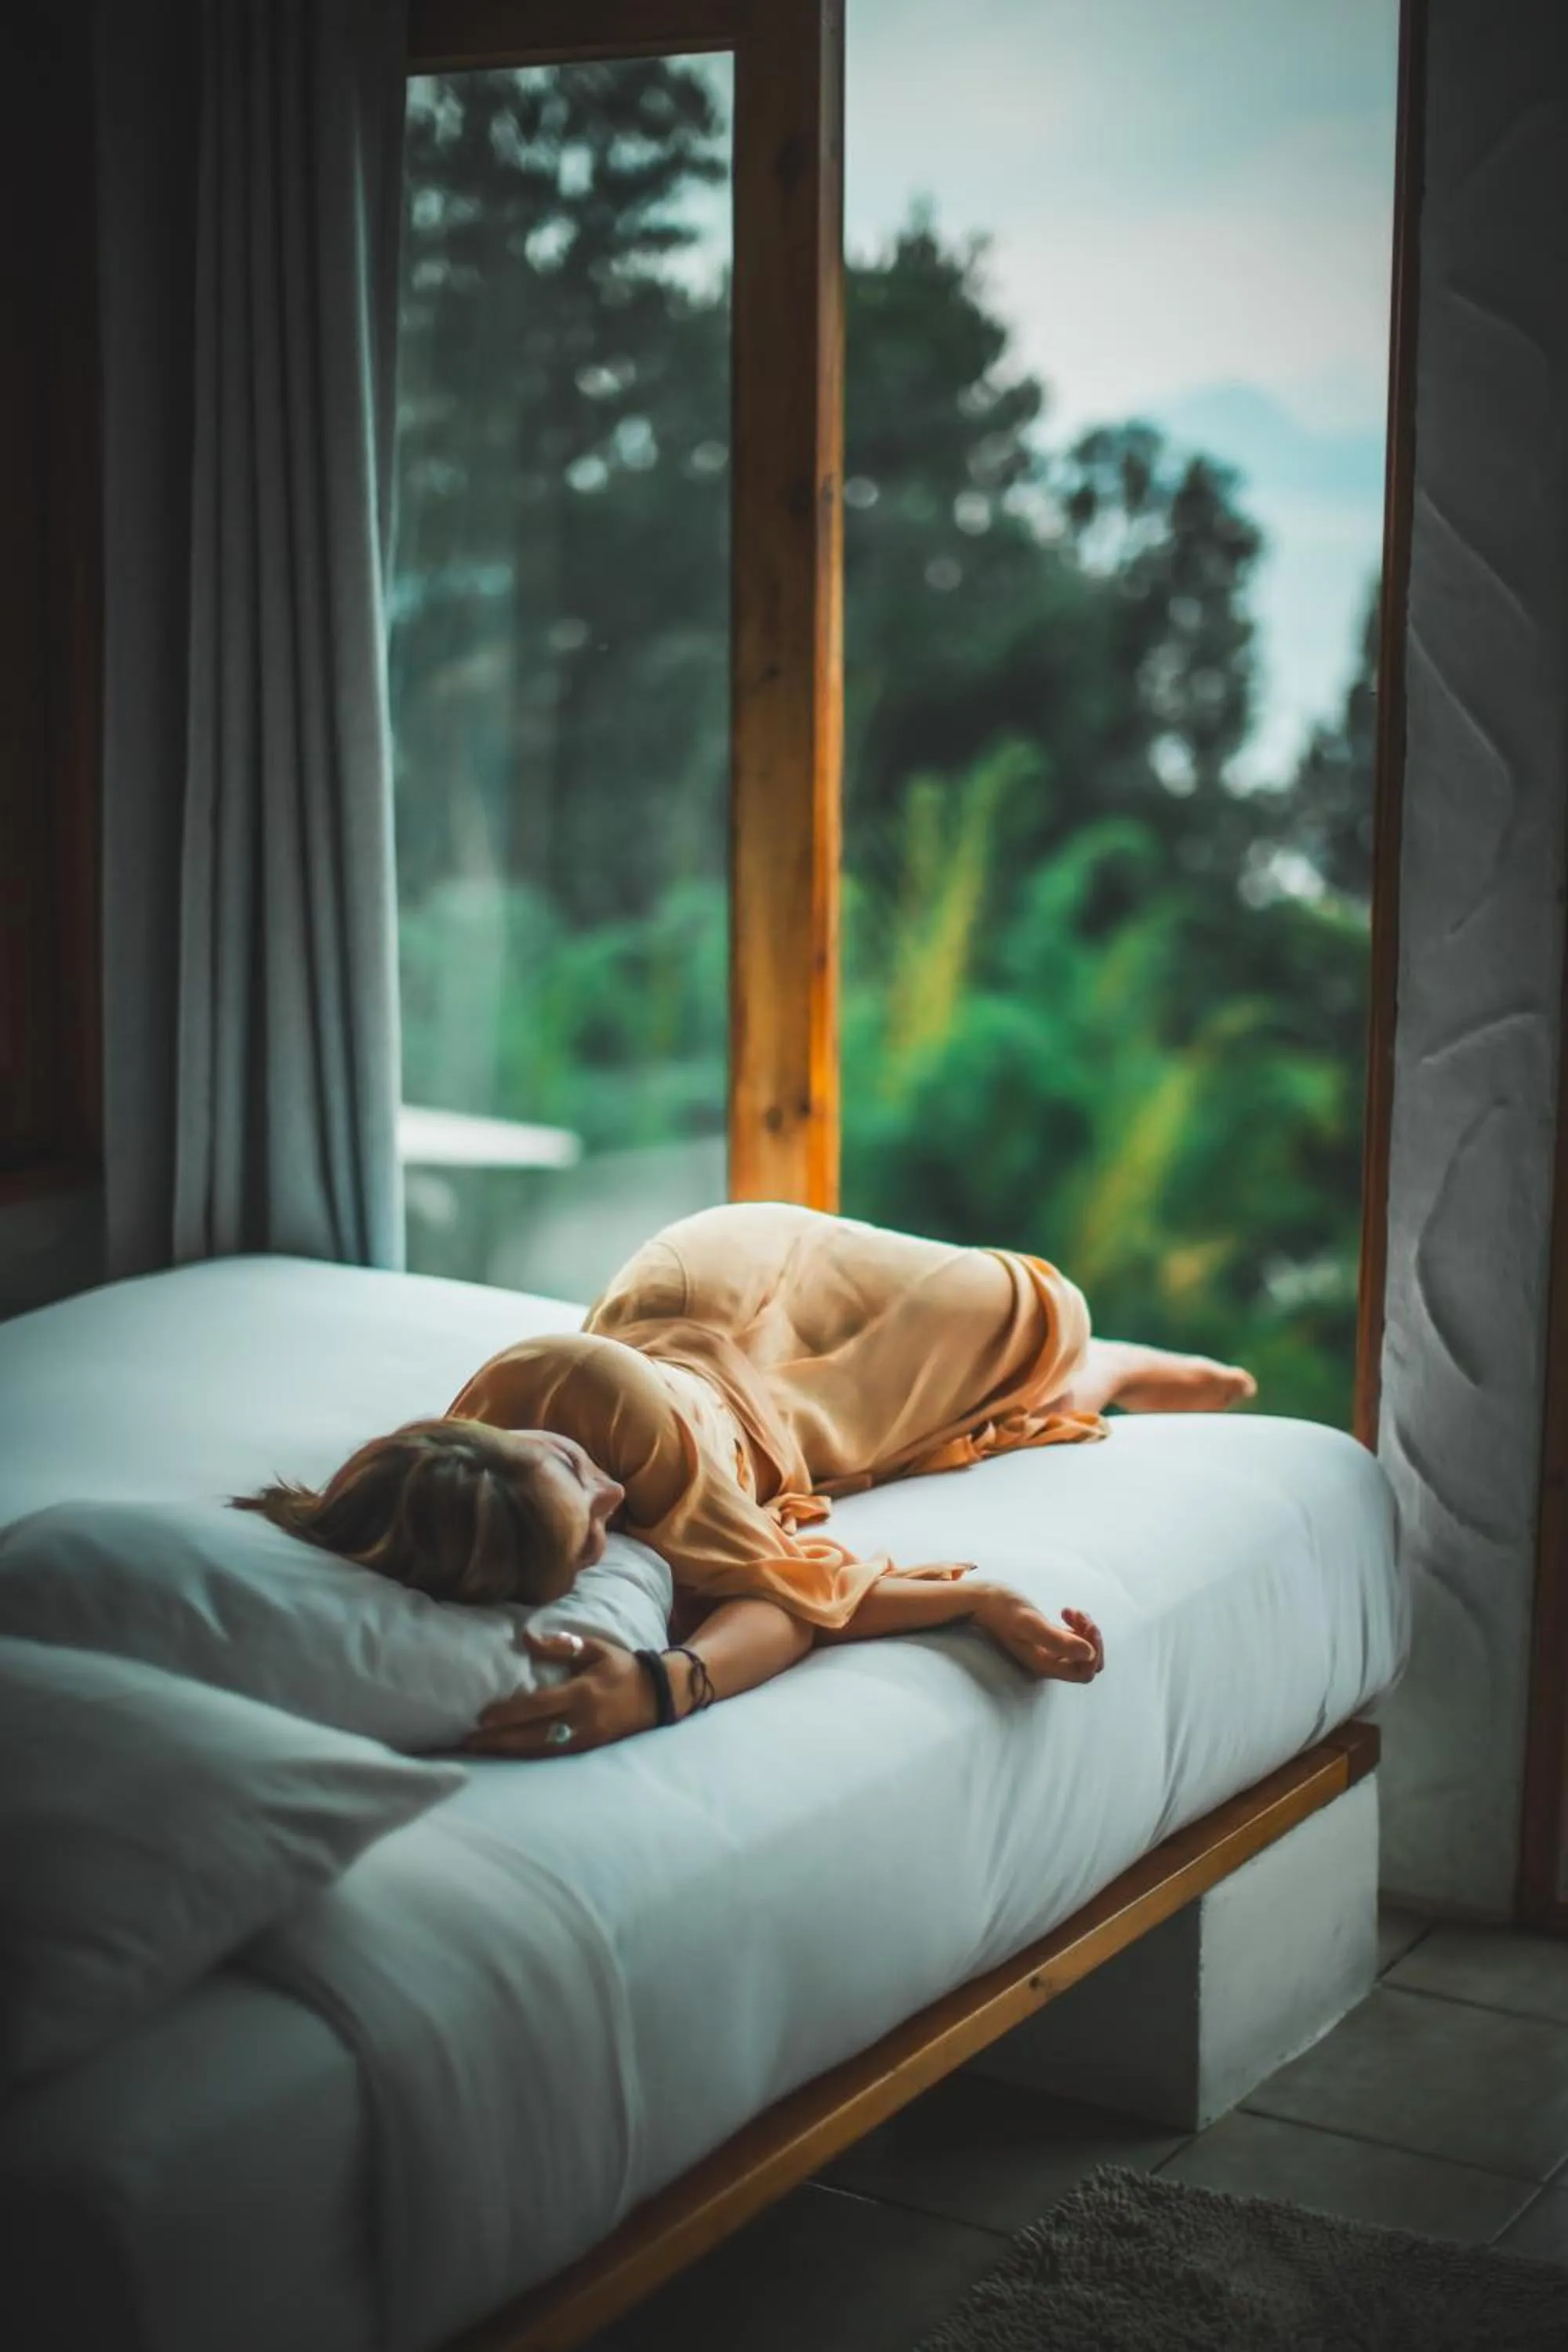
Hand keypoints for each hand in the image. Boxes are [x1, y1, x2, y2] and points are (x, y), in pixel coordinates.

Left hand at [462, 1630, 656, 1758]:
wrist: (658, 1695)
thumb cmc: (622, 1668)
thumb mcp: (594, 1648)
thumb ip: (560, 1646)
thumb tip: (525, 1639)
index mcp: (581, 1693)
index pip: (537, 1706)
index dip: (508, 1713)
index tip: (481, 1717)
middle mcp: (581, 1720)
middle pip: (532, 1735)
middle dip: (499, 1740)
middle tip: (468, 1742)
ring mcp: (585, 1739)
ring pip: (540, 1750)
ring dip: (509, 1752)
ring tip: (481, 1751)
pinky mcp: (588, 1749)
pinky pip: (553, 1755)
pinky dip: (528, 1756)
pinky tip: (510, 1755)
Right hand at [974, 1590, 1103, 1682]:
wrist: (982, 1600)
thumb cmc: (1003, 1609)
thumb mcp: (1030, 1623)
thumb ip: (1058, 1641)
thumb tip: (1088, 1654)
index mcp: (1045, 1665)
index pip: (1085, 1672)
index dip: (1093, 1651)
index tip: (1085, 1627)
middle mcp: (1048, 1663)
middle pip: (1087, 1662)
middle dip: (1091, 1639)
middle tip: (1081, 1617)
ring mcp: (1047, 1652)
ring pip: (1082, 1649)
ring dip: (1085, 1629)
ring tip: (1070, 1611)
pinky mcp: (1046, 1639)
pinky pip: (1073, 1640)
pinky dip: (1077, 1626)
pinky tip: (1066, 1612)